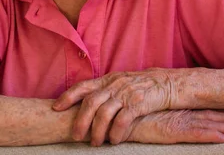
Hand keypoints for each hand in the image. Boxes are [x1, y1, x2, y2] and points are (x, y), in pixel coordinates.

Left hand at [52, 69, 178, 145]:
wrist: (167, 83)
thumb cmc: (141, 86)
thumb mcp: (120, 82)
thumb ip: (105, 90)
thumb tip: (86, 103)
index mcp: (108, 80)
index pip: (83, 86)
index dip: (68, 96)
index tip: (56, 107)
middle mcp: (114, 85)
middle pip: (90, 102)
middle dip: (80, 121)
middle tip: (76, 136)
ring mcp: (126, 94)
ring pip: (104, 114)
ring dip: (97, 131)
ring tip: (95, 143)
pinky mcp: (138, 103)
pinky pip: (122, 120)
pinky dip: (116, 133)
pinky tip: (114, 141)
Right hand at [126, 110, 223, 144]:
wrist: (113, 116)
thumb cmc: (127, 114)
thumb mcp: (144, 110)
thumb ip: (156, 109)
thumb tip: (163, 108)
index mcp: (172, 107)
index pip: (198, 109)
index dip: (215, 110)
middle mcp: (176, 112)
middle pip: (206, 115)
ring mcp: (174, 121)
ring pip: (205, 124)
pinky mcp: (170, 131)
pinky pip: (193, 134)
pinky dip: (209, 135)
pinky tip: (223, 137)